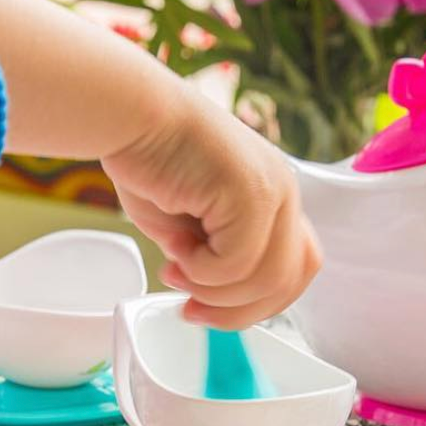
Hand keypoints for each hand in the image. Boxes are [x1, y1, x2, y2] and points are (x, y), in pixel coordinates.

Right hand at [102, 84, 320, 327]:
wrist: (129, 114)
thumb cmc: (148, 158)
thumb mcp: (188, 224)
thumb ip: (212, 256)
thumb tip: (213, 294)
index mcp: (273, 195)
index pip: (295, 267)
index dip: (256, 301)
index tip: (207, 308)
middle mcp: (283, 191)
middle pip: (289, 280)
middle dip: (238, 311)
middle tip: (192, 308)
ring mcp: (274, 191)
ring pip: (267, 280)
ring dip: (215, 293)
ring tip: (176, 271)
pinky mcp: (254, 193)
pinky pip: (238, 265)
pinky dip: (201, 272)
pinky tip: (176, 249)